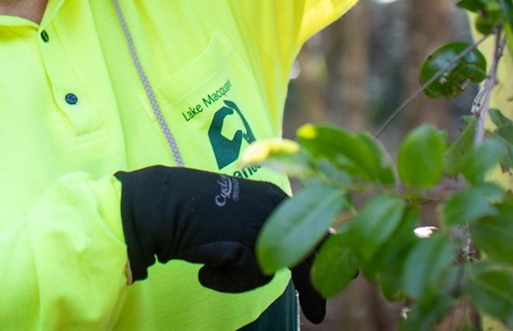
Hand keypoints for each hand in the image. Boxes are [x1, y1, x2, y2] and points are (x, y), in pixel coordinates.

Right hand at [115, 166, 325, 323]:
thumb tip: (276, 261)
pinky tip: (206, 263)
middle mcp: (278, 206)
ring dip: (241, 277)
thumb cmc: (190, 210)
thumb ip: (258, 229)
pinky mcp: (253, 244)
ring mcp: (266, 224)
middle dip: (314, 288)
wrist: (164, 203)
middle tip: (317, 315)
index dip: (327, 255)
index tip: (349, 276)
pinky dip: (225, 280)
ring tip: (212, 259)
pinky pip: (247, 279)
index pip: (311, 228)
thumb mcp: (235, 214)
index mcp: (274, 196)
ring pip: (265, 272)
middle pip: (306, 254)